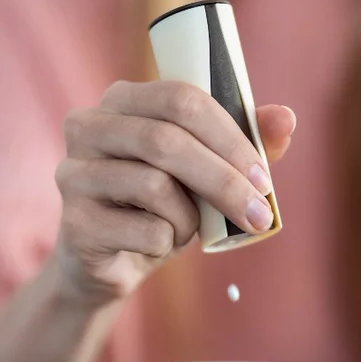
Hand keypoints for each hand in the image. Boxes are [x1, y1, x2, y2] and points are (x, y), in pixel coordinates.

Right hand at [54, 80, 295, 306]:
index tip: (263, 176)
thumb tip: (286, 118)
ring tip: (186, 228)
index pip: (181, 99)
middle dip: (223, 180)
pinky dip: (168, 243)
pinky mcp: (74, 223)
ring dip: (189, 217)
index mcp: (122, 99)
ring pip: (156, 187)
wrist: (110, 262)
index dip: (229, 136)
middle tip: (259, 213)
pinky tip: (155, 244)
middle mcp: (87, 126)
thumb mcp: (204, 171)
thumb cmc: (160, 205)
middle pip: (166, 141)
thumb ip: (244, 142)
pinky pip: (145, 231)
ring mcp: (73, 173)